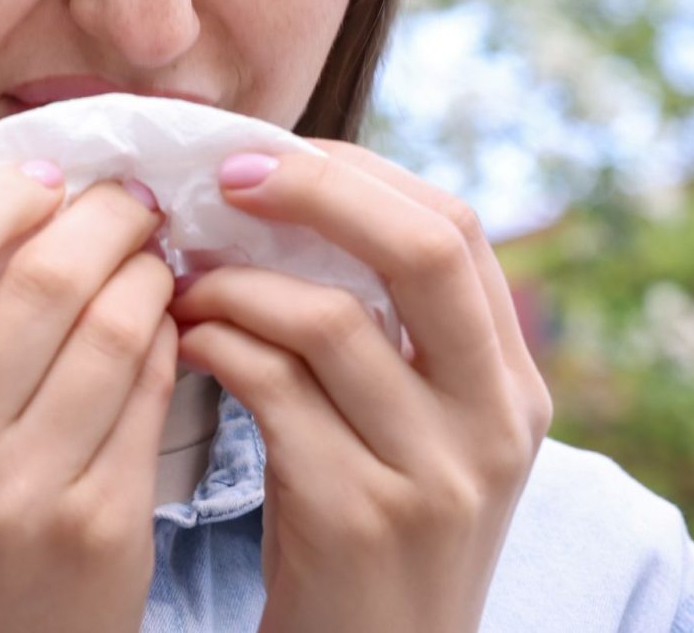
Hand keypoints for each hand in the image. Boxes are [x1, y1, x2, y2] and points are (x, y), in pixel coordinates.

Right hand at [0, 166, 175, 632]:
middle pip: (42, 278)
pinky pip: (151, 397)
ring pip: (114, 330)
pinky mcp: (102, 532)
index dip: (1, 195)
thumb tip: (23, 205)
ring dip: (148, 273)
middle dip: (104, 216)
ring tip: (152, 260)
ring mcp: (23, 497)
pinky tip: (165, 330)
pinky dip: (167, 342)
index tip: (42, 181)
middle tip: (129, 201)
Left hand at [166, 139, 554, 632]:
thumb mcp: (412, 435)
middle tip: (221, 177)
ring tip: (181, 281)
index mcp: (513, 386)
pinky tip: (183, 345)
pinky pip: (273, 390)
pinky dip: (215, 347)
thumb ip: (385, 334)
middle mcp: (495, 423)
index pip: (456, 229)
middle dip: (314, 190)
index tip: (276, 155)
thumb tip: (289, 198)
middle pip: (421, 249)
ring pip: (328, 317)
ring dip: (233, 282)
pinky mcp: (358, 518)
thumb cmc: (364, 537)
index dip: (360, 174)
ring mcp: (434, 475)